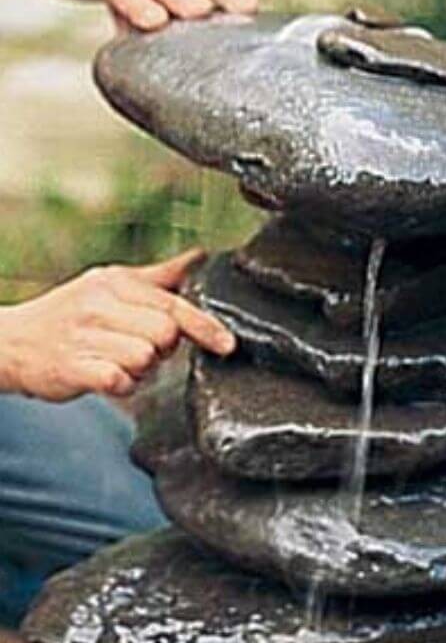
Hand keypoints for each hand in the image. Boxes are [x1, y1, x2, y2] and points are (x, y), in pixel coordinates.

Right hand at [0, 248, 234, 401]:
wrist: (12, 342)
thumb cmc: (71, 314)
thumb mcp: (110, 285)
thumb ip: (159, 278)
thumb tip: (201, 258)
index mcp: (114, 281)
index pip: (173, 304)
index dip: (205, 326)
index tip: (228, 345)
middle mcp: (100, 303)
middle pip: (165, 335)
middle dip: (162, 350)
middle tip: (140, 348)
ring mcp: (84, 334)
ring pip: (145, 360)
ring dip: (140, 370)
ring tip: (118, 362)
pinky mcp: (71, 367)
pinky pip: (118, 381)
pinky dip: (120, 385)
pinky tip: (106, 376)